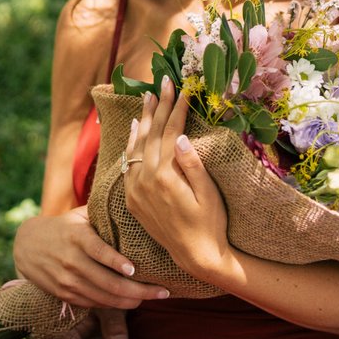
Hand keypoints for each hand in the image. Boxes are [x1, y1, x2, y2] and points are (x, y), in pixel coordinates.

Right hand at [13, 206, 168, 309]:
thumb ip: (103, 215)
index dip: (116, 262)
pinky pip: (93, 304)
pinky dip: (114, 305)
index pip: (99, 252)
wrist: (25, 246)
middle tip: (162, 292)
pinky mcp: (64, 294)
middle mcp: (71, 261)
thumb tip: (138, 204)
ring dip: (129, 301)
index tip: (135, 269)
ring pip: (103, 297)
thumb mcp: (79, 216)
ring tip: (151, 298)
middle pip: (107, 282)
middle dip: (138, 291)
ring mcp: (67, 281)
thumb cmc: (63, 227)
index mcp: (77, 237)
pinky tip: (131, 302)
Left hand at [122, 80, 234, 281]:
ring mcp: (135, 189)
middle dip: (158, 106)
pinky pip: (128, 164)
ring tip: (147, 97)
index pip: (169, 132)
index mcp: (165, 177)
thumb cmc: (210, 223)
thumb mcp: (208, 194)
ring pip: (136, 146)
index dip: (176, 108)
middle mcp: (145, 181)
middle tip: (164, 82)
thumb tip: (179, 136)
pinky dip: (131, 143)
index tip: (183, 88)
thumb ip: (192, 165)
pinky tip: (134, 128)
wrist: (195, 256)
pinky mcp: (132, 198)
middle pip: (151, 134)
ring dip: (142, 120)